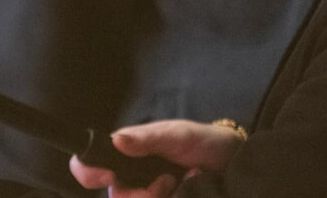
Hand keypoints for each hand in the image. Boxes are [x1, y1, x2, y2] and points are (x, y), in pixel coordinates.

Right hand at [67, 119, 244, 196]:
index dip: (88, 172)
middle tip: (164, 182)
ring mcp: (150, 196)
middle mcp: (133, 180)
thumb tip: (116, 140)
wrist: (238, 163)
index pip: (91, 167)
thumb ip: (147, 138)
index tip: (105, 175)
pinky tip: (189, 190)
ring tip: (182, 183)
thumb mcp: (177, 135)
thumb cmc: (204, 142)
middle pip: (116, 197)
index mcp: (127, 157)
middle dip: (137, 195)